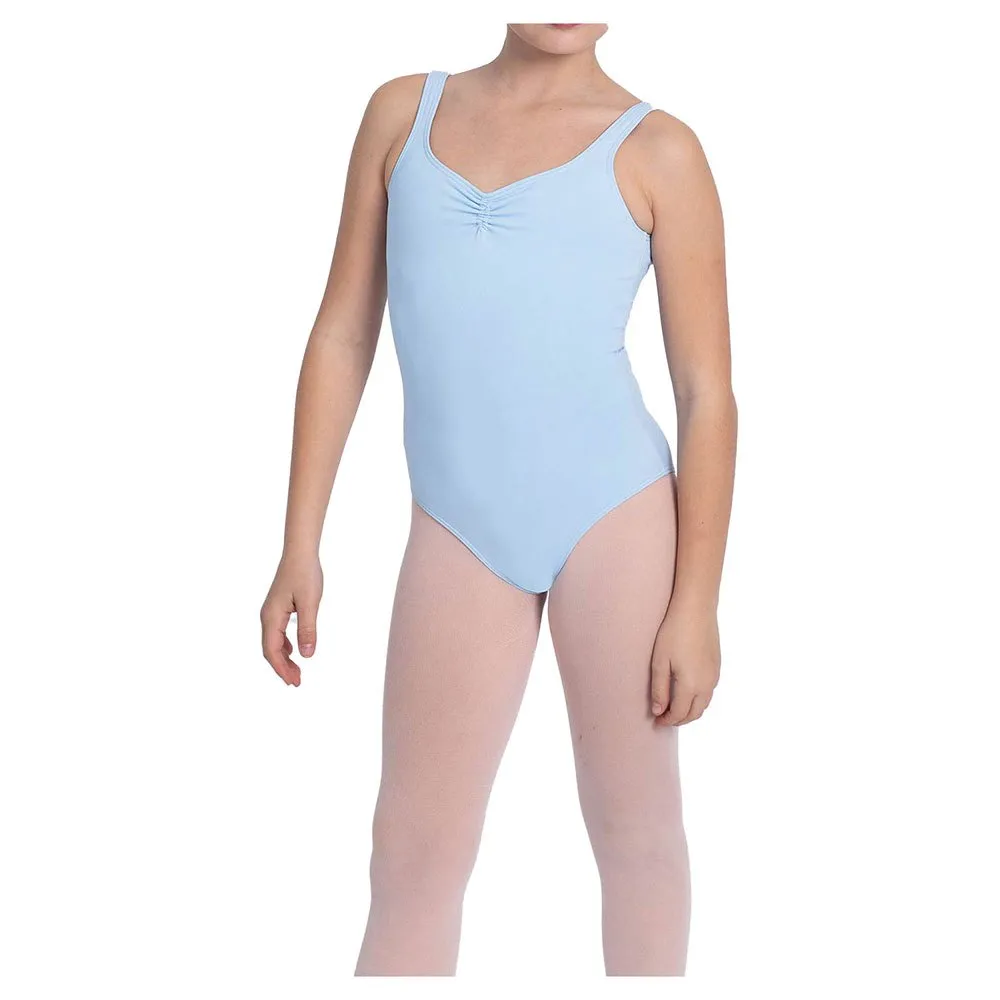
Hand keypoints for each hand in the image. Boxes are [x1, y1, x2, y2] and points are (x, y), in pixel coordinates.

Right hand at [260, 552, 323, 685]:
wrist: (300, 552)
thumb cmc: (305, 574)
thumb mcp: (310, 603)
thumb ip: (307, 629)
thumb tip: (307, 656)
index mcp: (271, 617)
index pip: (272, 651)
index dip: (282, 669)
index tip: (294, 682)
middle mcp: (267, 616)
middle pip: (270, 650)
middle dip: (282, 668)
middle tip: (297, 683)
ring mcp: (271, 612)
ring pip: (273, 643)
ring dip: (283, 659)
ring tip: (296, 672)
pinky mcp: (278, 608)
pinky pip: (277, 633)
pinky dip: (284, 647)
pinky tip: (293, 651)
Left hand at [649, 602, 720, 725]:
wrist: (696, 609)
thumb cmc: (673, 632)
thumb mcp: (660, 662)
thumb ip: (659, 689)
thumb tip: (658, 711)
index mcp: (691, 685)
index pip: (679, 713)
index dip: (667, 721)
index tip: (656, 721)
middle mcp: (707, 684)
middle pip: (694, 713)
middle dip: (679, 720)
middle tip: (664, 718)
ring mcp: (714, 675)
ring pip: (704, 704)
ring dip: (690, 711)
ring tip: (673, 707)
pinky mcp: (717, 666)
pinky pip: (709, 692)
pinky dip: (698, 700)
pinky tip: (686, 692)